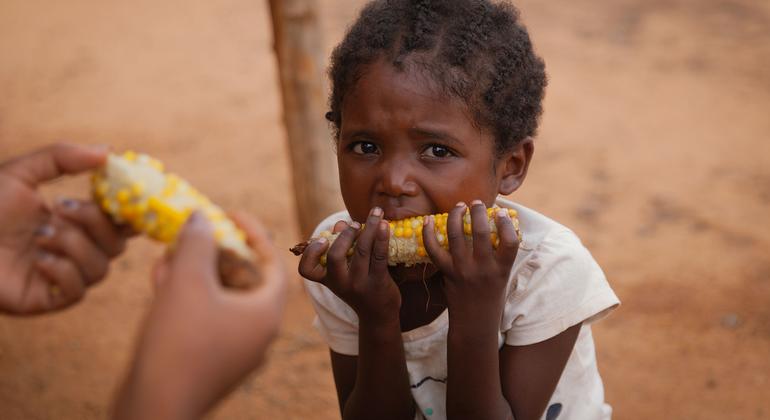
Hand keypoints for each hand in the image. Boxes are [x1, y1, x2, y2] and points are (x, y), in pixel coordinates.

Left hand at [0, 143, 127, 314]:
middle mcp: (75, 251)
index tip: (127, 194)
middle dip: (94, 222)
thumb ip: (63, 157)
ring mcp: (63, 276)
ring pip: (100, 267)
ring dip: (73, 245)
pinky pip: (78, 290)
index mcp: (75, 222)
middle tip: (60, 207)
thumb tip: (108, 151)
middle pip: (117, 244)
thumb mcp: (20, 173)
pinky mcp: (48, 299)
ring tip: (38, 235)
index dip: (130, 211)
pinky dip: (62, 270)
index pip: (119, 221)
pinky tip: (37, 260)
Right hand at [114, 212, 286, 419]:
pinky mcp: (210, 362)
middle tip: (196, 232)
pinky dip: (187, 297)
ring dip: (196, 271)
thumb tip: (201, 218)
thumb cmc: (178, 342)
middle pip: (245, 279)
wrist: (152, 410)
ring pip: (220, 298)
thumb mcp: (187, 281)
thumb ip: (197, 243)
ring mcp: (234, 351)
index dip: (253, 233)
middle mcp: (258, 333)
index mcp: (266, 314)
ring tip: (171, 250)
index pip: (272, 262)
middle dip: (216, 252)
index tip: (231, 214)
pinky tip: (161, 277)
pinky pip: (205, 319)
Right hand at [298, 207, 399, 323]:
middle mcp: (341, 283)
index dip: (310, 253)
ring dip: (369, 227)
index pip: (306, 270)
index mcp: (327, 280)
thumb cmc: (359, 286)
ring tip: (376, 213)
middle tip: (355, 223)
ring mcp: (360, 283)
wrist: (378, 314)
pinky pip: (379, 255)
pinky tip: (385, 225)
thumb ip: (341, 246)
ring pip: (362, 250)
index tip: (322, 240)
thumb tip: (342, 224)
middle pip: (335, 256)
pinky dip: (382, 237)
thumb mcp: (345, 272)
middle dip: (345, 234)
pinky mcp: (378, 281)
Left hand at [423, 200, 518, 322]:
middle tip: (477, 203)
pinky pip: (434, 249)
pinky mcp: (447, 273)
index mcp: (502, 269)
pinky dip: (428, 233)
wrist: (474, 323)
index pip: (510, 242)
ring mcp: (463, 270)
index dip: (506, 223)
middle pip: (481, 232)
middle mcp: (483, 268)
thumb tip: (495, 225)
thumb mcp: (502, 276)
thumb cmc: (491, 297)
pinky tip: (429, 219)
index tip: (501, 212)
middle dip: (478, 211)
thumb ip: (499, 255)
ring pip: (456, 235)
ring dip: (456, 215)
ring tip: (459, 206)